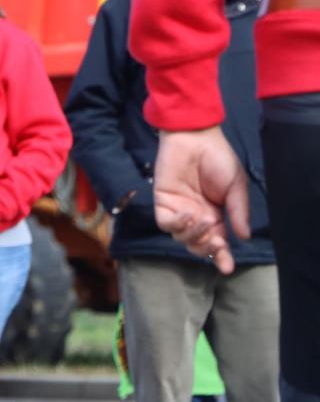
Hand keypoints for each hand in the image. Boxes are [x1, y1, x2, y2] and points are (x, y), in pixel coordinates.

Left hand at [154, 126, 250, 273]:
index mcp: (216, 215)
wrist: (196, 137)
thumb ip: (238, 211)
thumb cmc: (218, 158)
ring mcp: (179, 209)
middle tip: (217, 242)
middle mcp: (197, 216)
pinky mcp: (163, 201)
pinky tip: (189, 214)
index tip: (227, 269)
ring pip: (181, 238)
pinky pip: (166, 223)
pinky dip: (177, 225)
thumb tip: (243, 238)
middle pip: (197, 245)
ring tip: (204, 219)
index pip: (218, 243)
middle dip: (207, 249)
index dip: (221, 257)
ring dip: (194, 235)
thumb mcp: (236, 186)